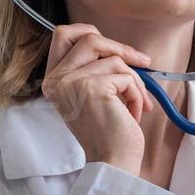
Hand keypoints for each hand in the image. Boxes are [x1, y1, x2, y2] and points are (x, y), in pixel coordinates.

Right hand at [39, 23, 155, 176]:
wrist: (112, 162)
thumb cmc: (107, 132)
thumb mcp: (90, 94)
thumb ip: (92, 68)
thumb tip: (118, 47)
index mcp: (53, 80)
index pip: (63, 34)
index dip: (90, 33)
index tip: (113, 47)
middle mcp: (57, 80)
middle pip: (89, 37)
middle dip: (120, 48)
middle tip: (141, 61)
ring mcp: (72, 82)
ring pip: (114, 59)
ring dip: (134, 80)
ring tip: (136, 103)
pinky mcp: (93, 88)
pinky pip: (126, 76)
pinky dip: (137, 94)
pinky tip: (134, 113)